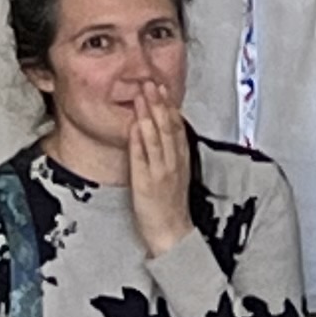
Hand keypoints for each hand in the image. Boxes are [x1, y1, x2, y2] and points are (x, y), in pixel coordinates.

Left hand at [125, 84, 195, 259]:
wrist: (172, 233)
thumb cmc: (170, 206)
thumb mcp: (174, 176)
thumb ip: (168, 155)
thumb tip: (158, 134)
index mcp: (180, 161)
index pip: (177, 128)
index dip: (170, 106)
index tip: (163, 87)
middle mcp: (172, 163)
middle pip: (168, 128)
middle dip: (159, 104)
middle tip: (151, 83)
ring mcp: (160, 172)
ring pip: (157, 138)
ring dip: (149, 115)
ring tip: (142, 96)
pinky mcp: (147, 182)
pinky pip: (143, 158)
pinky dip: (139, 140)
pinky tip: (135, 125)